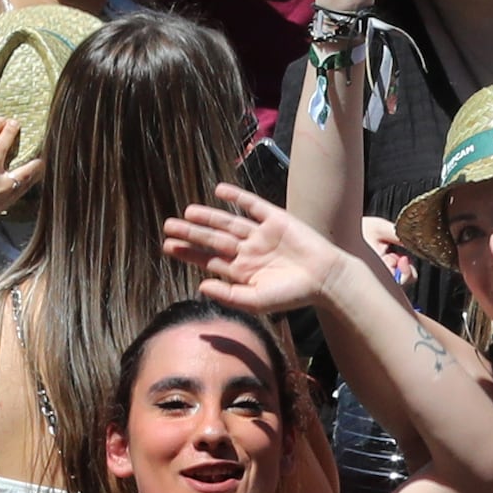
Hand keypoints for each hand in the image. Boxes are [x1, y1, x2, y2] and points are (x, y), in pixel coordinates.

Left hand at [164, 183, 360, 313]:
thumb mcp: (257, 301)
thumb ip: (228, 295)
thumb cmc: (293, 295)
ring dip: (208, 216)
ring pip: (228, 222)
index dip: (188, 253)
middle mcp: (248, 251)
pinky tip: (219, 191)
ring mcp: (261, 234)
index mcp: (242, 271)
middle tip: (167, 226)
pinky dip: (237, 197)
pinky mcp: (276, 219)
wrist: (325, 278)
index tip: (167, 247)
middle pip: (213, 239)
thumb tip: (200, 285)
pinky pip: (252, 205)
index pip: (209, 259)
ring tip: (186, 212)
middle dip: (191, 233)